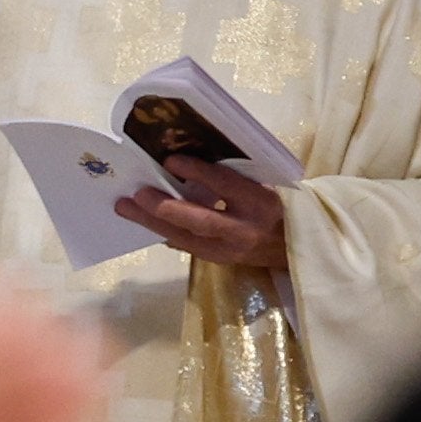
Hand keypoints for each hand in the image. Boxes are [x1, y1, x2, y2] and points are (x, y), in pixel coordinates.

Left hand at [113, 156, 289, 271]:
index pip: (226, 185)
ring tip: (125, 208)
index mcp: (261, 202)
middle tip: (137, 193)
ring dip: (153, 223)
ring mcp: (231, 250)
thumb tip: (185, 161)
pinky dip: (164, 233)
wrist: (296, 247)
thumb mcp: (263, 186)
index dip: (198, 173)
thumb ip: (231, 177)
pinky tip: (142, 223)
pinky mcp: (220, 261)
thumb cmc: (276, 206)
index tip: (170, 160)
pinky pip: (187, 247)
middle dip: (166, 207)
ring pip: (187, 238)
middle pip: (202, 220)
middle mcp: (246, 229)